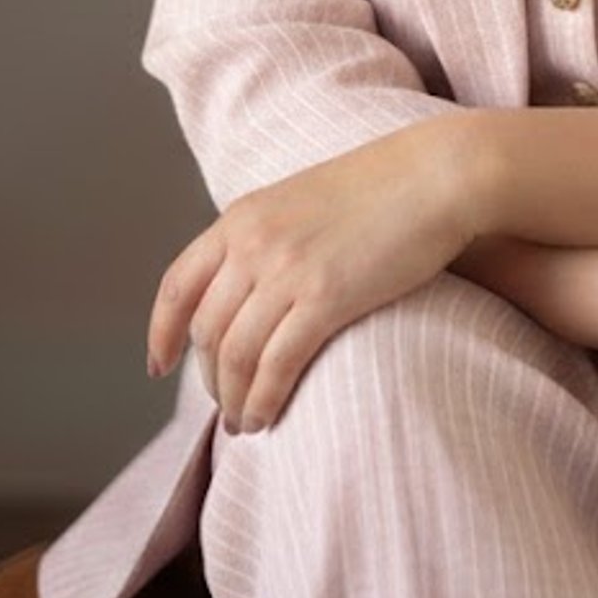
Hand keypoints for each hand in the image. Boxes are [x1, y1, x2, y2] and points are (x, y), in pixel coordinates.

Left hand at [147, 126, 472, 433]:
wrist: (438, 175)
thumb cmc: (386, 188)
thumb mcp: (304, 200)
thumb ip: (270, 236)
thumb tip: (253, 288)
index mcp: (242, 218)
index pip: (178, 285)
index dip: (161, 332)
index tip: (159, 365)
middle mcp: (252, 243)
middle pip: (206, 330)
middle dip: (208, 378)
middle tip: (225, 405)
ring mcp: (286, 270)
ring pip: (235, 356)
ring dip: (234, 399)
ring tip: (247, 423)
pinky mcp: (325, 298)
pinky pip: (276, 365)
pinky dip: (264, 399)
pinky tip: (268, 416)